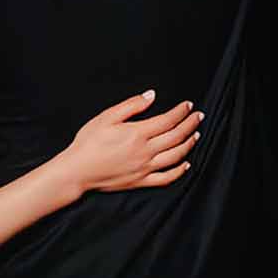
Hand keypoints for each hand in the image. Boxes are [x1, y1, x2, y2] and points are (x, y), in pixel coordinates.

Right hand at [60, 91, 200, 196]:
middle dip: (190, 125)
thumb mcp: (106, 117)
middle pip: (176, 136)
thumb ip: (131, 105)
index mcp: (137, 133)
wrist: (77, 170)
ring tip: (196, 135)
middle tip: (199, 116)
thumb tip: (151, 95)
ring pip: (175, 156)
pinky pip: (166, 178)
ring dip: (189, 144)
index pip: (168, 120)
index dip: (181, 112)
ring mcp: (145, 168)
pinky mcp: (141, 181)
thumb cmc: (88, 141)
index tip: (188, 105)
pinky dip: (179, 171)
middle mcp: (145, 151)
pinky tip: (186, 164)